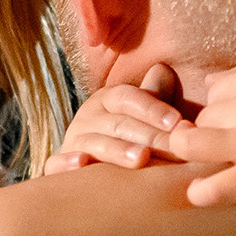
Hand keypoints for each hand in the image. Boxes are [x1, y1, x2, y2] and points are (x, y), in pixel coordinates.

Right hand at [46, 63, 185, 173]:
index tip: (178, 123)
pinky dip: (66, 164)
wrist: (93, 168)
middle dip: (149, 136)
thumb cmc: (131, 138)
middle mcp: (88, 117)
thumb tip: (164, 68)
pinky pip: (56, 164)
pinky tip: (81, 163)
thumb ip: (155, 95)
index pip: (129, 99)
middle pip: (119, 124)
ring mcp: (73, 141)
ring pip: (95, 144)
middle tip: (173, 147)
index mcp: (109, 100)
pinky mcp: (58, 168)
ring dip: (118, 151)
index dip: (153, 109)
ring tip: (141, 158)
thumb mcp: (142, 114)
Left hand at [174, 64, 235, 207]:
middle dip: (213, 134)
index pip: (211, 89)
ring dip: (196, 157)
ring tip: (213, 168)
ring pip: (189, 144)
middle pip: (201, 117)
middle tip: (235, 150)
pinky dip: (202, 193)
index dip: (222, 109)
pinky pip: (209, 188)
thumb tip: (210, 84)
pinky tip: (207, 193)